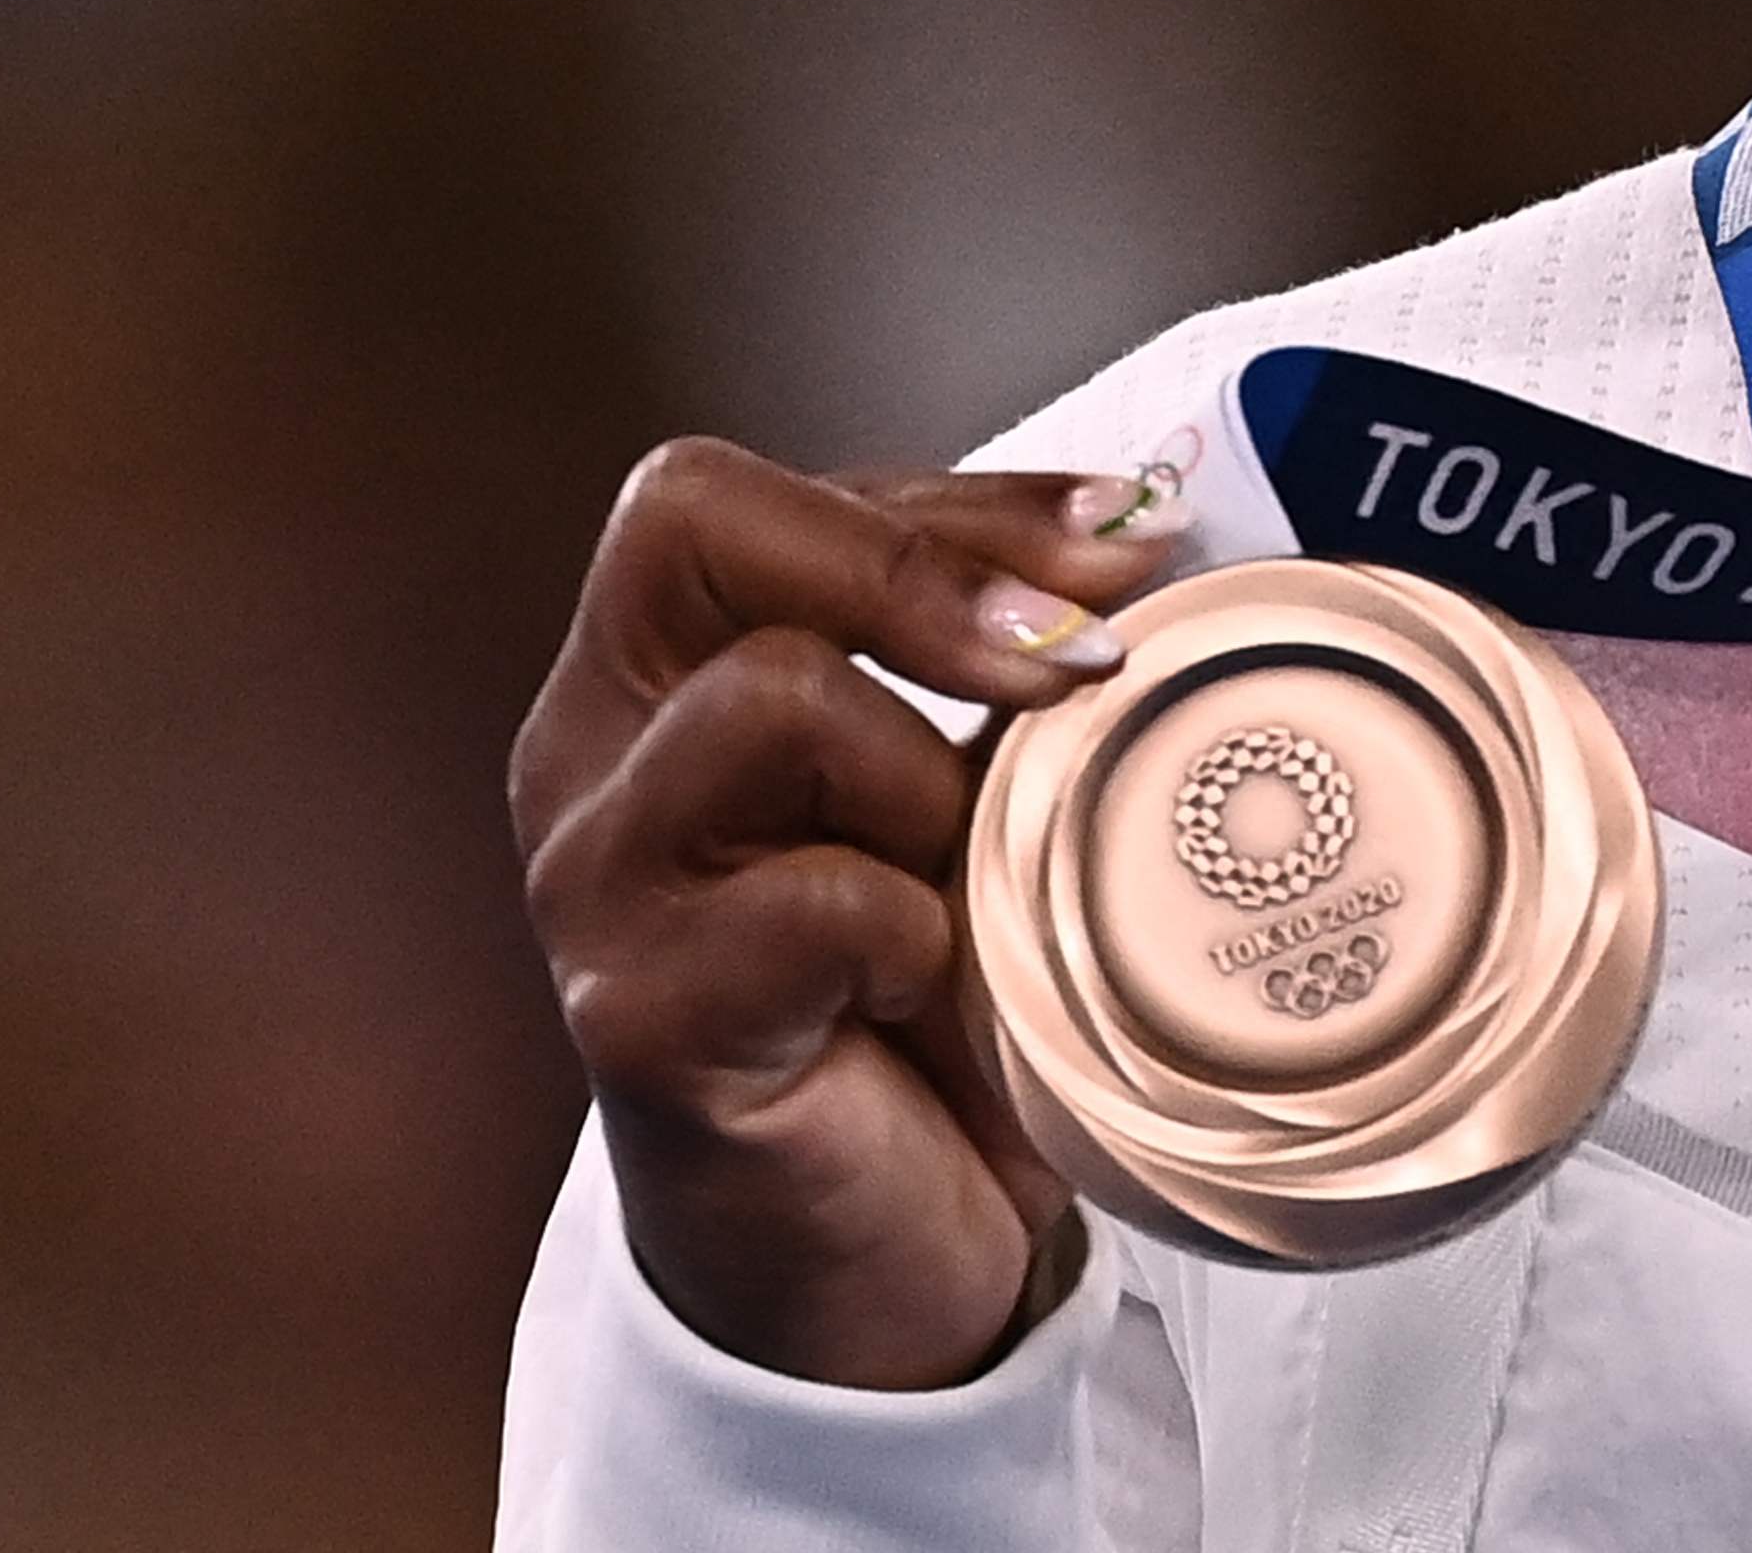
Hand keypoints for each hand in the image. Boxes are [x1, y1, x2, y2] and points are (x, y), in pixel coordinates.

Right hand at [511, 437, 1194, 1388]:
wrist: (872, 1259)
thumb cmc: (919, 1012)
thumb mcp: (966, 800)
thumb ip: (1002, 672)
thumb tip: (1163, 521)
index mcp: (649, 676)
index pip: (744, 491)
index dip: (943, 492)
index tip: (1125, 535)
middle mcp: (588, 756)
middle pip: (691, 520)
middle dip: (918, 565)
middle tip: (1074, 660)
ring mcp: (596, 888)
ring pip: (769, 698)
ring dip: (924, 768)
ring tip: (965, 874)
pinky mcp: (638, 1022)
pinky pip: (807, 900)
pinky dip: (910, 927)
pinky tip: (931, 986)